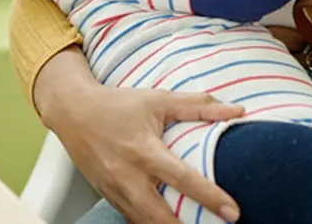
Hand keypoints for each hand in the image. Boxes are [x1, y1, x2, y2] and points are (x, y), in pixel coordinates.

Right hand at [47, 82, 243, 223]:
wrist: (74, 112)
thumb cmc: (120, 104)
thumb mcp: (159, 99)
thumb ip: (198, 107)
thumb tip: (237, 110)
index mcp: (145, 151)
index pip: (183, 179)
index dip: (210, 197)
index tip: (233, 212)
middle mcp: (129, 177)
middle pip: (160, 218)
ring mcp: (116, 192)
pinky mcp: (108, 198)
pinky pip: (133, 220)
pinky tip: (169, 223)